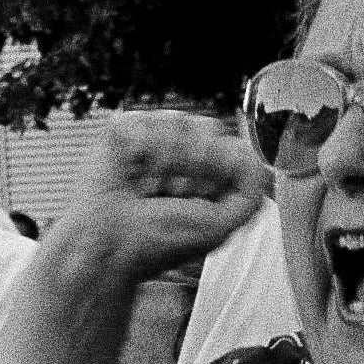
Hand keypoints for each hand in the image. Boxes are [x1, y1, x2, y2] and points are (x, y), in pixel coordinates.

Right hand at [56, 112, 271, 287]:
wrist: (107, 244)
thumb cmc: (155, 242)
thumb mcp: (219, 227)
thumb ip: (249, 195)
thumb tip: (256, 159)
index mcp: (201, 176)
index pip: (232, 146)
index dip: (225, 165)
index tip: (208, 191)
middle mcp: (177, 154)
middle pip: (210, 128)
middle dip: (199, 162)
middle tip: (178, 192)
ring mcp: (149, 139)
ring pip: (181, 120)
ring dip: (170, 159)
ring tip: (152, 186)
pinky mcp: (123, 130)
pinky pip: (148, 119)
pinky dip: (144, 150)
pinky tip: (135, 173)